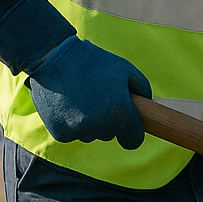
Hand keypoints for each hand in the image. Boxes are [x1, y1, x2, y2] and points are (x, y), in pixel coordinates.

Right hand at [27, 37, 150, 148]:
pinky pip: (73, 134)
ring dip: (91, 122)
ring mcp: (78, 131)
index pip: (134, 141)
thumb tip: (147, 107)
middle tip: (101, 98)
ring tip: (84, 97)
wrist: (55, 61)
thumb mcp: (128, 70)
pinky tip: (70, 104)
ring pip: (92, 134)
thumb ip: (143, 90)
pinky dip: (73, 123)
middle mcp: (100, 126)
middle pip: (111, 134)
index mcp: (120, 112)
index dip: (134, 134)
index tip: (130, 127)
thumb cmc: (95, 63)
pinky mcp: (60, 134)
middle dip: (110, 120)